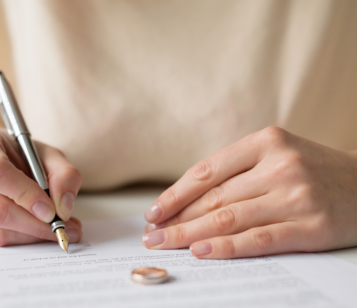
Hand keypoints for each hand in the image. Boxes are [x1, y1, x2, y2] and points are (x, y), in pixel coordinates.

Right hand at [0, 127, 82, 245]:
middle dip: (34, 223)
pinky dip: (21, 239)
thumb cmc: (22, 155)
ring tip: (58, 229)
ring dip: (31, 235)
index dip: (24, 195)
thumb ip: (64, 175)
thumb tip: (62, 208)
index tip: (51, 210)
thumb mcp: (50, 155)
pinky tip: (38, 230)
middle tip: (64, 228)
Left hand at [142, 126, 356, 258]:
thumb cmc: (313, 171)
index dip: (175, 194)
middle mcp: (280, 165)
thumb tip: (186, 201)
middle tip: (151, 235)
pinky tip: (201, 252)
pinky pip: (258, 239)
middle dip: (177, 219)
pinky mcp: (311, 226)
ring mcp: (296, 195)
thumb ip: (238, 172)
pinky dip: (226, 247)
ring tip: (166, 245)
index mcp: (266, 141)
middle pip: (213, 198)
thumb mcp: (277, 155)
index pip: (206, 171)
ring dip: (191, 235)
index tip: (153, 212)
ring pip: (229, 218)